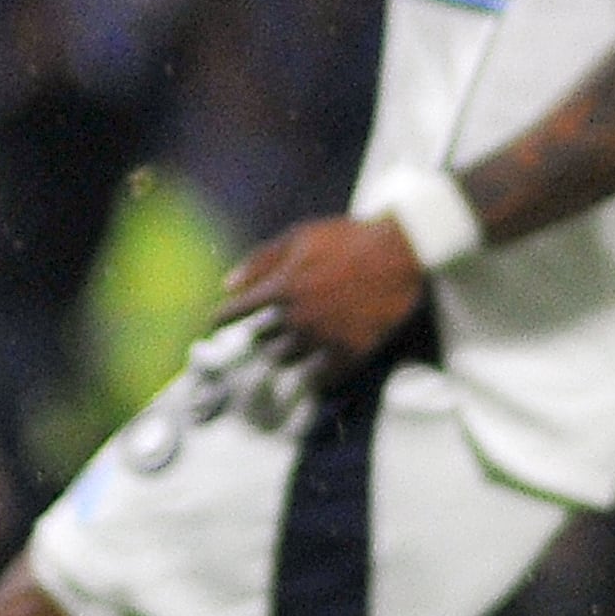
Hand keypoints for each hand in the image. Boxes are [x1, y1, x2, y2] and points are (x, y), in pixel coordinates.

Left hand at [216, 215, 426, 384]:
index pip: (236, 313)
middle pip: (259, 341)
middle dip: (258, 336)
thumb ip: (260, 261)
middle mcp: (297, 316)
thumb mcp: (299, 237)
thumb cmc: (347, 238)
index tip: (215, 325)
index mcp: (281, 287)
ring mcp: (322, 337)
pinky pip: (319, 378)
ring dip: (280, 355)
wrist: (399, 252)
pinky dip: (311, 375)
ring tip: (287, 349)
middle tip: (264, 332)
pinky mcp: (349, 352)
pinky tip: (312, 372)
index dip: (222, 320)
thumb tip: (226, 286)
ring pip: (284, 361)